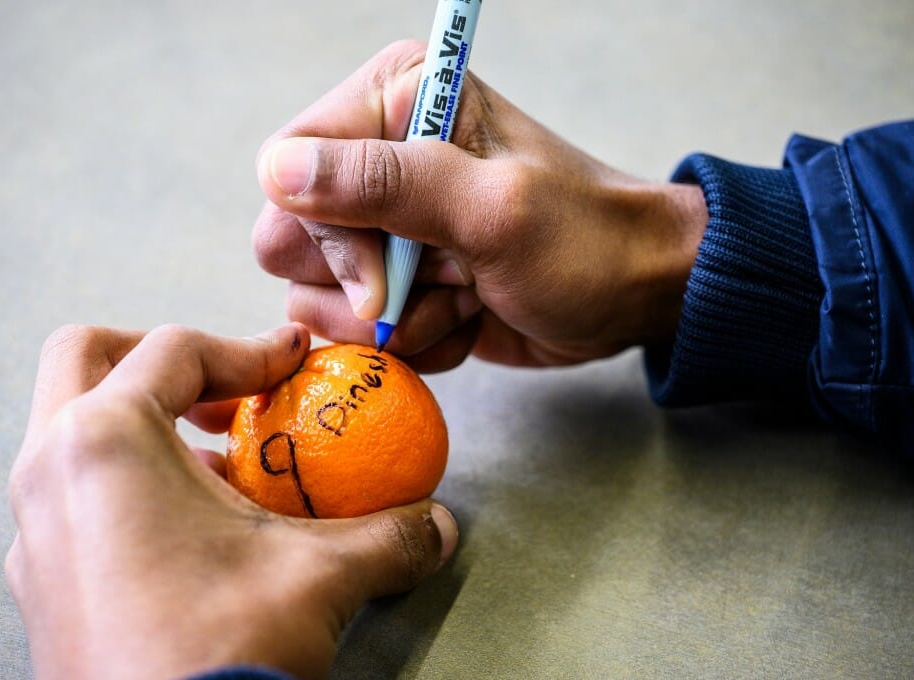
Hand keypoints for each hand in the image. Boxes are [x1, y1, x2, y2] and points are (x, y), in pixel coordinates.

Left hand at [6, 323, 457, 679]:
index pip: (176, 350)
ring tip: (221, 467)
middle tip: (225, 387)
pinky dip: (130, 486)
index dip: (249, 348)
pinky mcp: (40, 580)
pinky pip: (77, 497)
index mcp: (104, 441)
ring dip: (146, 426)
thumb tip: (436, 523)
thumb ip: (389, 536)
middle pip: (85, 357)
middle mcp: (50, 472)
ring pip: (72, 430)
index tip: (292, 363)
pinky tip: (193, 531)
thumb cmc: (219, 655)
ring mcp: (35, 529)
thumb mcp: (321, 579)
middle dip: (161, 358)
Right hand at [252, 41, 707, 371]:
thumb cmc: (584, 241)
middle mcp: (375, 159)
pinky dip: (420, 338)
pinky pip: (361, 331)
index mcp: (393, 104)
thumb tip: (280, 172)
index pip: (287, 170)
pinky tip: (471, 316)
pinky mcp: (396, 280)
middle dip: (371, 285)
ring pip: (322, 298)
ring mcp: (384, 226)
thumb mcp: (492, 210)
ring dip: (403, 318)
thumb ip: (386, 183)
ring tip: (469, 294)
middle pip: (291, 242)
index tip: (392, 276)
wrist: (635, 295)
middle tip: (448, 278)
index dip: (331, 237)